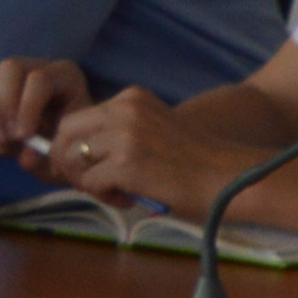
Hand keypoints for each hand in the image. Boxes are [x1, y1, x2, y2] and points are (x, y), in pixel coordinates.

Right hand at [0, 57, 91, 159]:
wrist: (66, 147)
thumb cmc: (75, 143)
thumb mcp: (70, 150)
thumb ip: (53, 154)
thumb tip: (27, 158)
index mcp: (66, 76)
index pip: (40, 79)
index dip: (28, 107)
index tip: (24, 137)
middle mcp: (38, 66)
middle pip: (9, 67)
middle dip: (5, 103)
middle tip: (11, 137)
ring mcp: (13, 75)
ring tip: (5, 144)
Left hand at [31, 87, 230, 215]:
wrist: (233, 179)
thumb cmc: (201, 163)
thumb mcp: (156, 130)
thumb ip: (122, 133)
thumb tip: (82, 154)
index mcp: (132, 98)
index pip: (79, 118)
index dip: (76, 145)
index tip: (92, 167)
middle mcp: (124, 110)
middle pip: (65, 133)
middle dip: (69, 161)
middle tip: (91, 183)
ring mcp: (123, 136)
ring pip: (72, 159)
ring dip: (86, 181)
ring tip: (117, 193)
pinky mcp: (126, 164)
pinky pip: (90, 182)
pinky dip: (103, 196)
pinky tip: (128, 199)